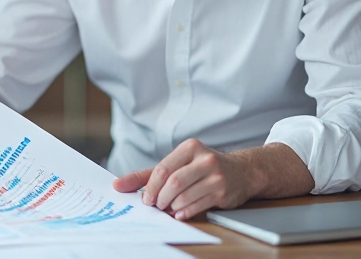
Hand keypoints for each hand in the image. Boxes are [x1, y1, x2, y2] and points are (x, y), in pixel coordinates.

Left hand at [113, 139, 258, 220]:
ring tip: (168, 209)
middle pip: (173, 183)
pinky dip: (184, 212)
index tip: (145, 199)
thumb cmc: (201, 168)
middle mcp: (204, 159)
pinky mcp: (223, 191)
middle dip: (160, 198)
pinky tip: (180, 213)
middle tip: (156, 205)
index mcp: (190, 147)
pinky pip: (198, 205)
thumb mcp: (177, 164)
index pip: (163, 169)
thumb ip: (148, 174)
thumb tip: (118, 184)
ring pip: (185, 196)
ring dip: (172, 206)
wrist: (241, 171)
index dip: (150, 187)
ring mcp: (216, 176)